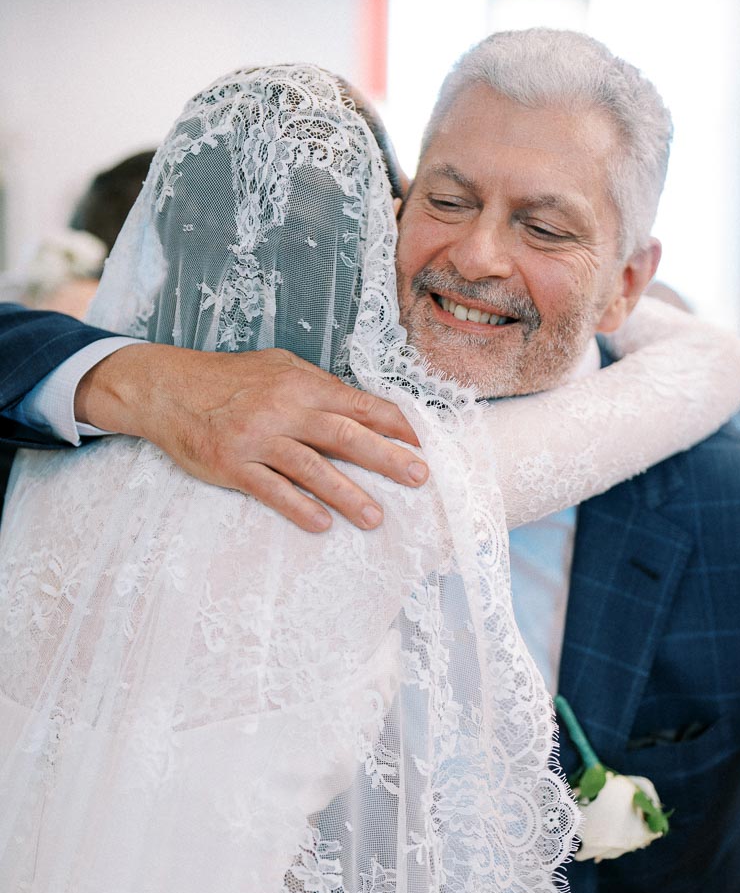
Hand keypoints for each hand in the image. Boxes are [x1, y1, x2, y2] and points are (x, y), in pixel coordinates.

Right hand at [75, 344, 428, 532]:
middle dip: (385, 457)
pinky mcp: (230, 464)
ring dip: (346, 494)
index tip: (420, 443)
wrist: (166, 387)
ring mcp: (256, 438)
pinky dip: (297, 507)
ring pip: (310, 467)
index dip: (392, 423)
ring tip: (375, 517)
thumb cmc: (229, 379)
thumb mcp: (277, 367)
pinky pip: (270, 489)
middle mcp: (281, 408)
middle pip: (343, 434)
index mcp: (299, 383)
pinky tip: (321, 525)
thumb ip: (317, 387)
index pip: (357, 404)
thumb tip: (362, 407)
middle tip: (417, 477)